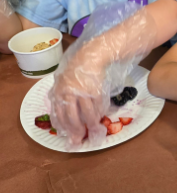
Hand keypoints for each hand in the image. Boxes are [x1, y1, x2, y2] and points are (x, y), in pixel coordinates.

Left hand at [48, 2, 153, 148]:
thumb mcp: (69, 77)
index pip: (58, 111)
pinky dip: (99, 112)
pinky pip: (97, 105)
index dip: (63, 125)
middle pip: (70, 116)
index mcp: (59, 88)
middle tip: (79, 140)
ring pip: (85, 113)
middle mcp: (67, 90)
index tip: (68, 134)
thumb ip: (66, 91)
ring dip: (90, 124)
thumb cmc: (83, 64)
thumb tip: (66, 107)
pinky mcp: (94, 88)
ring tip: (94, 131)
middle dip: (75, 130)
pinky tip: (101, 117)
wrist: (96, 52)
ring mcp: (80, 90)